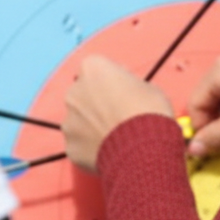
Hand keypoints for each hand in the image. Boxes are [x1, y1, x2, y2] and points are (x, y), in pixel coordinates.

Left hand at [64, 55, 173, 172]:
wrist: (143, 151)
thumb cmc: (149, 113)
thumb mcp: (149, 88)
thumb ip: (130, 85)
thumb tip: (128, 92)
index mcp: (93, 69)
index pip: (98, 68)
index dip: (112, 80)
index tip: (125, 91)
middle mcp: (74, 92)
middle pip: (84, 93)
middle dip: (97, 102)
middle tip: (118, 115)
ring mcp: (69, 121)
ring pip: (80, 120)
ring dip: (93, 125)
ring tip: (115, 137)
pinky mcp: (71, 146)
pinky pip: (81, 144)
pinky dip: (91, 147)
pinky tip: (109, 151)